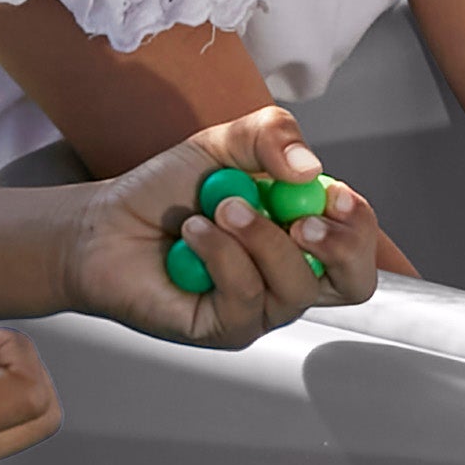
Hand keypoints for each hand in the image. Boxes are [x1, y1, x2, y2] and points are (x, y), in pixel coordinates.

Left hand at [48, 112, 384, 341]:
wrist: (104, 225)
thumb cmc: (165, 193)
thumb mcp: (223, 145)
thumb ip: (271, 135)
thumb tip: (311, 168)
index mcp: (302, 234)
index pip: (360, 242)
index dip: (359, 222)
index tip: (333, 194)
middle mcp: (289, 276)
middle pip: (355, 284)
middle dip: (339, 247)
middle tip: (302, 218)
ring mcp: (260, 308)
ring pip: (295, 288)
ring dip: (260, 237)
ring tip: (220, 207)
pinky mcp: (224, 329)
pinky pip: (245, 298)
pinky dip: (221, 254)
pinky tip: (193, 232)